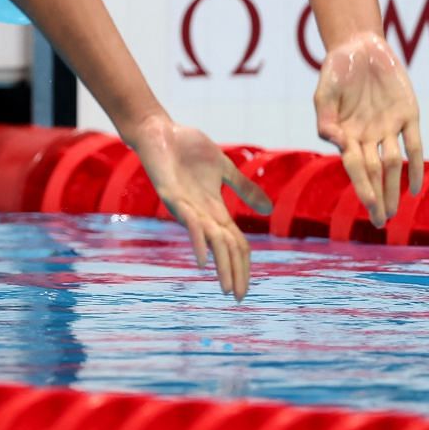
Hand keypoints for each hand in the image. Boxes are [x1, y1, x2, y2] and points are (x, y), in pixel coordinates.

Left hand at [128, 116, 273, 299]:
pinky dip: (198, 241)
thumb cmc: (188, 148)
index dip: (242, 264)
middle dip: (233, 272)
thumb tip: (268, 210)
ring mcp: (186, 206)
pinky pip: (188, 222)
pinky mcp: (171, 196)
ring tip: (225, 288)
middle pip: (224, 248)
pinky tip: (203, 261)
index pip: (234, 243)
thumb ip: (243, 188)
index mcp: (215, 208)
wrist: (159, 131)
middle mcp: (201, 212)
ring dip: (220, 264)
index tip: (245, 289)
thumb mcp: (224, 168)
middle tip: (238, 298)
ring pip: (210, 241)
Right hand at [314, 32, 424, 226]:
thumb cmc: (336, 69)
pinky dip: (415, 165)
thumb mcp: (324, 91)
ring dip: (394, 187)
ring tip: (395, 212)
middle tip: (381, 222)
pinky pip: (414, 144)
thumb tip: (334, 141)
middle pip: (375, 172)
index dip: (363, 188)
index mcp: (346, 133)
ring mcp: (388, 126)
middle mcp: (368, 135)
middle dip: (378, 197)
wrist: (359, 45)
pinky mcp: (408, 114)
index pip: (355, 167)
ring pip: (393, 164)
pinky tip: (415, 187)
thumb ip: (325, 117)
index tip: (368, 209)